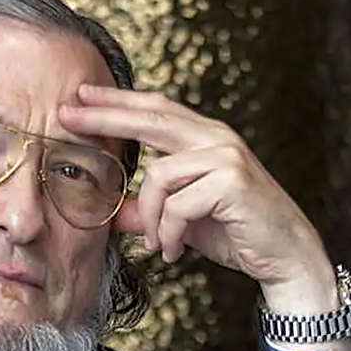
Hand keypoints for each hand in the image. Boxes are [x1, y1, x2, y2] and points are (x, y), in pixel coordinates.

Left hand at [58, 84, 337, 317]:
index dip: (116, 100)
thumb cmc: (236, 231)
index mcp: (204, 138)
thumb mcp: (181, 218)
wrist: (286, 255)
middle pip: (150, 117)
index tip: (79, 95)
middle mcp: (216, 138)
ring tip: (156, 243)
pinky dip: (168, 232)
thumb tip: (109, 211)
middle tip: (65, 116)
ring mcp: (225, 156)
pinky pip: (178, 204)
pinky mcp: (232, 181)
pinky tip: (173, 250)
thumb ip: (147, 210)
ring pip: (159, 175)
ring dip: (149, 217)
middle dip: (104, 117)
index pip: (154, 109)